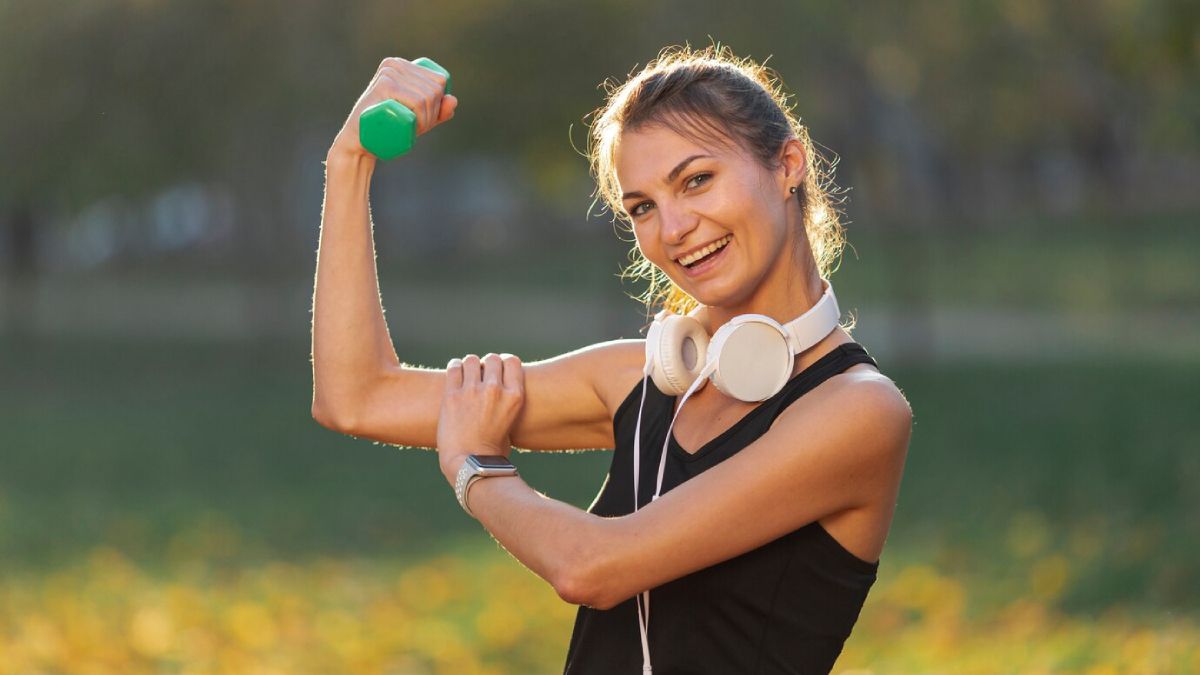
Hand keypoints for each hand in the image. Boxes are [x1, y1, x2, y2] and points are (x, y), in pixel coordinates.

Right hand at [329, 57, 458, 160]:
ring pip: (426, 97)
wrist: (361, 143)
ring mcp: (388, 74)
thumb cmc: (389, 129)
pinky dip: (422, 117)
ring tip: (413, 129)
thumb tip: (454, 100)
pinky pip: (417, 101)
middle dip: (432, 114)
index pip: (438, 80)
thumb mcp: (419, 119)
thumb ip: (439, 110)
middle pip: (434, 89)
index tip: (425, 119)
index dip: (439, 103)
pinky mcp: (383, 86)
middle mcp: (395, 65)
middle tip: (417, 128)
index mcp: (403, 65)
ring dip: (427, 120)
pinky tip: (414, 126)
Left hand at [438, 353, 524, 482]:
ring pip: (472, 360)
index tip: (498, 370)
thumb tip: (500, 388)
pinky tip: (455, 374)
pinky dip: (455, 367)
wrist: (470, 465)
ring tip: (466, 375)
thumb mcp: (511, 422)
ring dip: (469, 366)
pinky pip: (454, 367)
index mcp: (515, 396)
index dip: (504, 363)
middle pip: (492, 358)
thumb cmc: (492, 450)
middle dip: (486, 365)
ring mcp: (472, 391)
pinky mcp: (452, 395)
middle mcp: (495, 390)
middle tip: (480, 376)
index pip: (512, 361)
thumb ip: (507, 401)